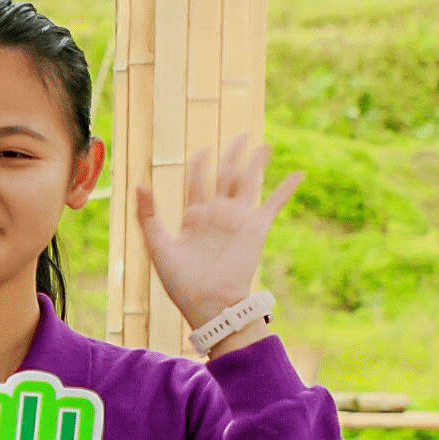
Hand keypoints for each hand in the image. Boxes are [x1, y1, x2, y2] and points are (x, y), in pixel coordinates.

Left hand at [137, 133, 298, 348]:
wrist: (208, 304)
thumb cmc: (181, 282)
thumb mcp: (157, 245)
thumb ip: (148, 214)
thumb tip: (140, 183)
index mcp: (194, 217)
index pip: (197, 182)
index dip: (199, 165)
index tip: (202, 150)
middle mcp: (217, 214)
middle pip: (225, 176)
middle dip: (232, 155)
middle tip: (240, 135)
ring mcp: (238, 219)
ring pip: (248, 183)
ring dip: (256, 164)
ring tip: (263, 145)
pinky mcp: (256, 228)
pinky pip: (274, 204)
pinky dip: (286, 190)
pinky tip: (298, 175)